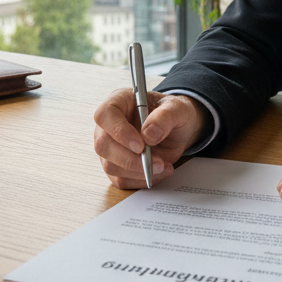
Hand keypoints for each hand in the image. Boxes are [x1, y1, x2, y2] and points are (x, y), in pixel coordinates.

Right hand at [93, 89, 207, 189]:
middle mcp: (108, 125)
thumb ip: (166, 116)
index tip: (140, 145)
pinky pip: (121, 179)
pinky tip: (159, 172)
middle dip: (130, 159)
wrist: (177, 130)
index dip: (119, 131)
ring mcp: (110, 147)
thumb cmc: (172, 113)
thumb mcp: (178, 108)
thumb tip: (149, 134)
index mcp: (119, 102)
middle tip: (157, 162)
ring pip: (111, 166)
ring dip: (138, 171)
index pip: (105, 114)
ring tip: (163, 165)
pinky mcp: (116, 166)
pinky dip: (141, 180)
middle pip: (103, 145)